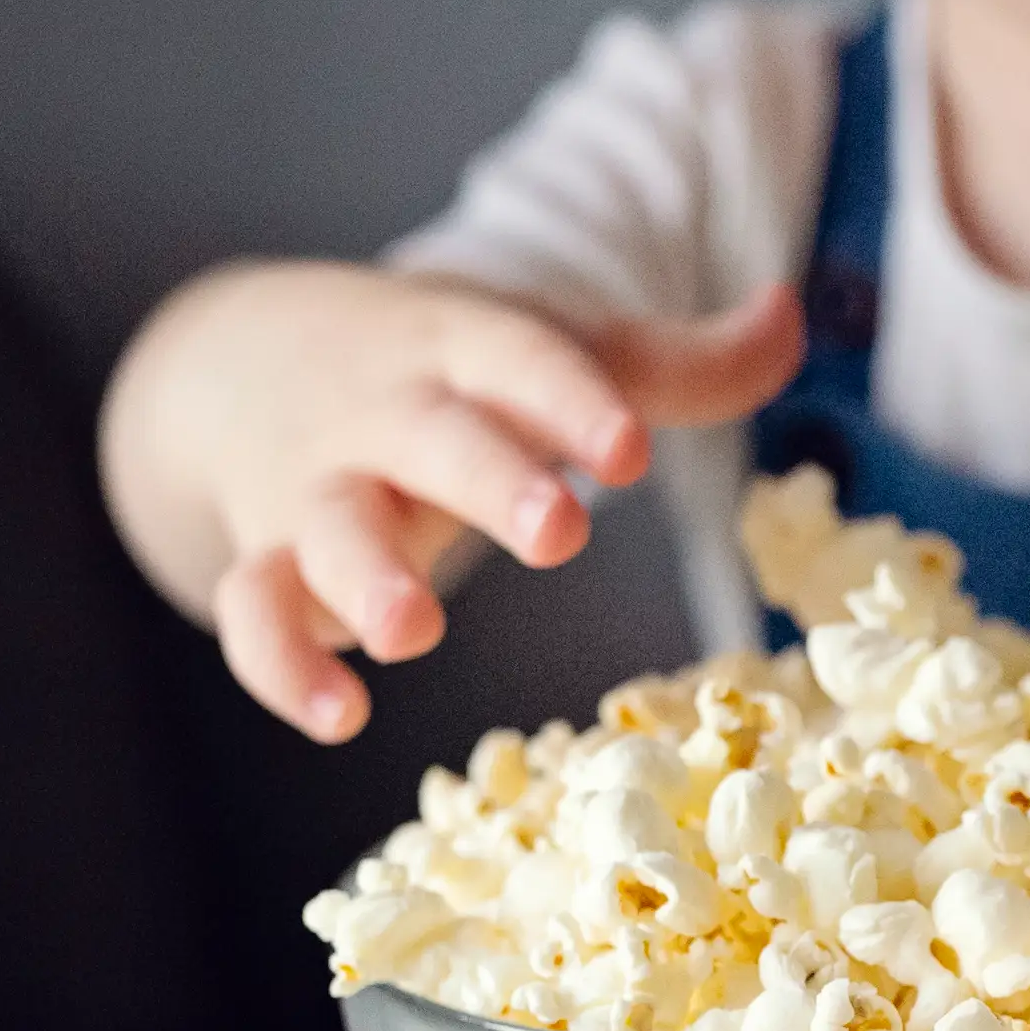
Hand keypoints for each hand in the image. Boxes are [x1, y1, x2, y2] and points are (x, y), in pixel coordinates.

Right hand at [101, 264, 801, 739]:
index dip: (572, 400)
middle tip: (560, 532)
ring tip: (411, 633)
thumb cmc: (441, 370)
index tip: (630, 448)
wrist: (236, 354)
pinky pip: (253, 614)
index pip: (519, 357)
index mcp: (464, 350)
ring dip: (364, 578)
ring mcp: (317, 491)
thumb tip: (792, 315)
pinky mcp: (268, 560)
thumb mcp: (544, 347)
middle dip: (491, 482)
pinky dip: (282, 663)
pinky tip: (336, 715)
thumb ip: (675, 361)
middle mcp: (388, 416)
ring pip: (329, 527)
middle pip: (433, 441)